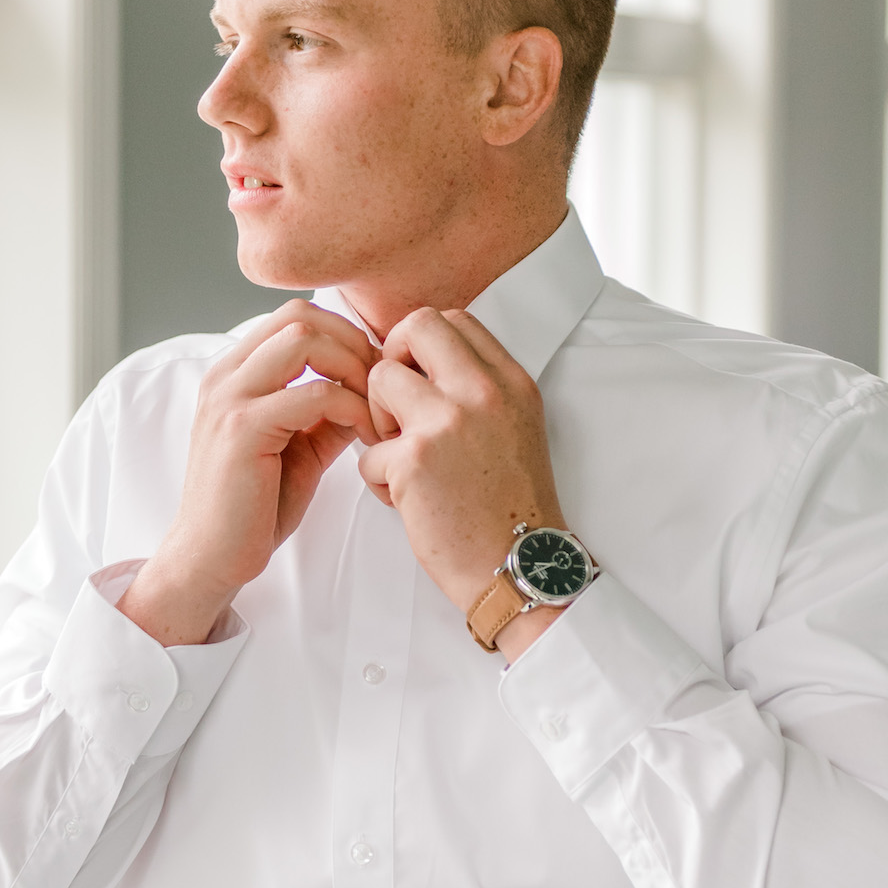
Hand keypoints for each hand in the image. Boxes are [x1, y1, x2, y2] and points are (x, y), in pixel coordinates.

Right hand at [121, 300, 378, 645]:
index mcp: (235, 374)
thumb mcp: (298, 446)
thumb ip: (326, 412)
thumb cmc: (254, 507)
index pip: (295, 315)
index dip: (344, 334)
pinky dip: (354, 408)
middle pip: (301, 316)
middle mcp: (226, 376)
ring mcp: (230, 399)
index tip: (375, 375)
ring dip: (355, 368)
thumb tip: (370, 389)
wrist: (211, 558)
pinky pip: (316, 394)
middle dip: (354, 343)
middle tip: (384, 387)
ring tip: (377, 409)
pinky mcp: (242, 429)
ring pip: (305, 340)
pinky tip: (368, 437)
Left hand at [358, 310, 566, 658]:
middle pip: (415, 327)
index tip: (418, 380)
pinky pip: (367, 451)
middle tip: (396, 405)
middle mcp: (483, 393)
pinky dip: (377, 478)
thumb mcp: (514, 429)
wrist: (521, 567)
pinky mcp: (414, 461)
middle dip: (392, 359)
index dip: (422, 344)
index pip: (454, 319)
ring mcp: (448, 423)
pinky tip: (406, 500)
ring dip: (377, 419)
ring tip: (401, 457)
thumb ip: (478, 392)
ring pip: (379, 380)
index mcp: (511, 382)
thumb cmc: (511, 507)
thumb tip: (419, 366)